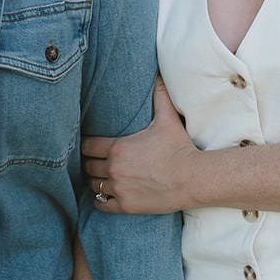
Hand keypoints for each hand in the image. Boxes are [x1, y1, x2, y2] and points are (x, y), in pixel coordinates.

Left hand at [82, 80, 199, 214]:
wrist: (194, 178)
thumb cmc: (179, 147)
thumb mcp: (168, 118)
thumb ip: (159, 95)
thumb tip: (159, 73)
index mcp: (117, 148)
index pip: (87, 147)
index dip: (86, 146)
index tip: (89, 146)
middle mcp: (114, 169)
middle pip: (88, 167)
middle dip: (90, 163)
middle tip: (94, 162)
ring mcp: (119, 189)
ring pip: (93, 186)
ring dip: (95, 181)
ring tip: (100, 178)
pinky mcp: (126, 206)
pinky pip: (102, 205)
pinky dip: (101, 201)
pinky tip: (104, 196)